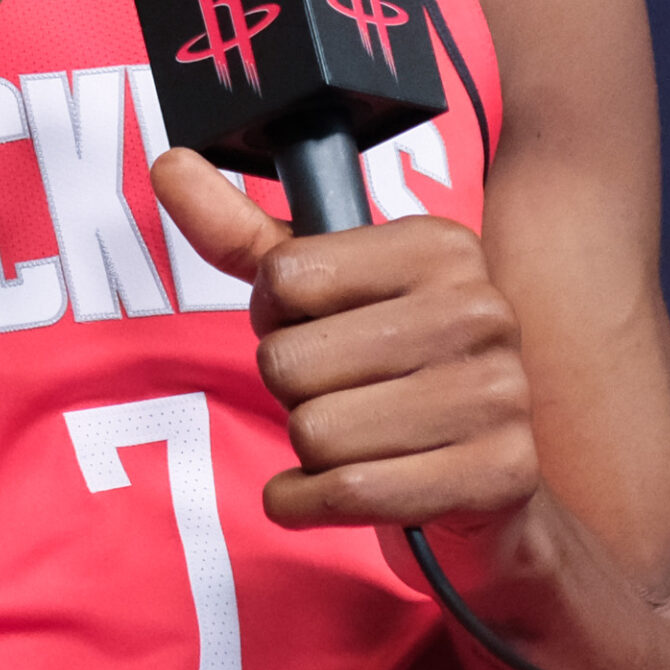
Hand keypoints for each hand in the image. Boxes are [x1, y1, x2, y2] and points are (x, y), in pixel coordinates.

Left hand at [152, 148, 542, 571]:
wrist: (482, 484)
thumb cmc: (388, 375)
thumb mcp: (321, 293)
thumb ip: (242, 233)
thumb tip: (170, 165)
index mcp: (439, 245)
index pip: (284, 275)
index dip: (274, 317)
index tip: (315, 331)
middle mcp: (479, 309)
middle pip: (289, 362)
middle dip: (292, 394)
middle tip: (342, 398)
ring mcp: (498, 393)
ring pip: (313, 432)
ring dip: (308, 454)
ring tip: (358, 440)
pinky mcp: (498, 474)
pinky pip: (347, 492)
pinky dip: (310, 503)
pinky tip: (334, 493)